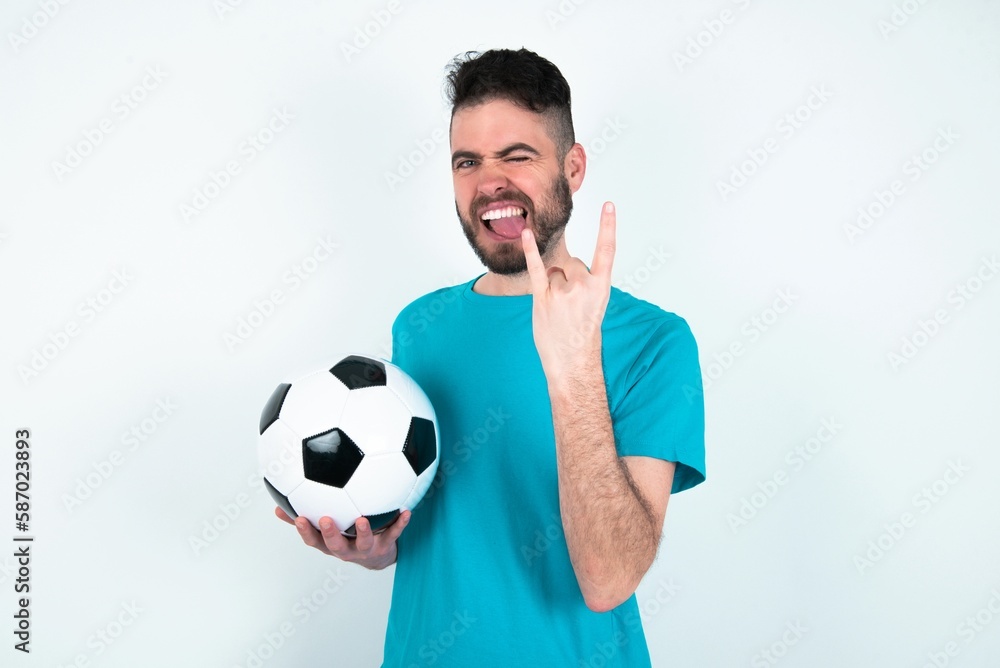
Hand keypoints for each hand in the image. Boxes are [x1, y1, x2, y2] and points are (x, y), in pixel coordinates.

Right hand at [274, 506, 409, 569]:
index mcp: (330, 545)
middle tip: (326, 519)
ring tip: (362, 519)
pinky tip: (406, 511)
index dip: (306, 531)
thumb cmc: (346, 537)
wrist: (377, 556)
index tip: (299, 517)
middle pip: (336, 546)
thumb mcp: (323, 532)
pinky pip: (394, 534)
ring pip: (364, 543)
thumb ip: (301, 520)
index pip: (314, 540)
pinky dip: (400, 523)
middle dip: (330, 533)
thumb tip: (276, 508)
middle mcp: (347, 550)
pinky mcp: (386, 546)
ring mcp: (366, 550)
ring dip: (364, 532)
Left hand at [521, 201, 615, 379]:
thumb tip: (564, 265)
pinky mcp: (543, 297)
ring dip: (552, 287)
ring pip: (554, 272)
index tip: (609, 205)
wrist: (572, 360)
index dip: (608, 226)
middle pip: (571, 263)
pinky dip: (530, 250)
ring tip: (558, 311)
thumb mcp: (595, 305)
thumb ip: (585, 282)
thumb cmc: (583, 333)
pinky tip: (527, 234)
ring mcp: (563, 292)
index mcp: (601, 287)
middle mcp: (583, 286)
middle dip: (567, 279)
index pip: (607, 250)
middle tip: (570, 307)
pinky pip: (535, 268)